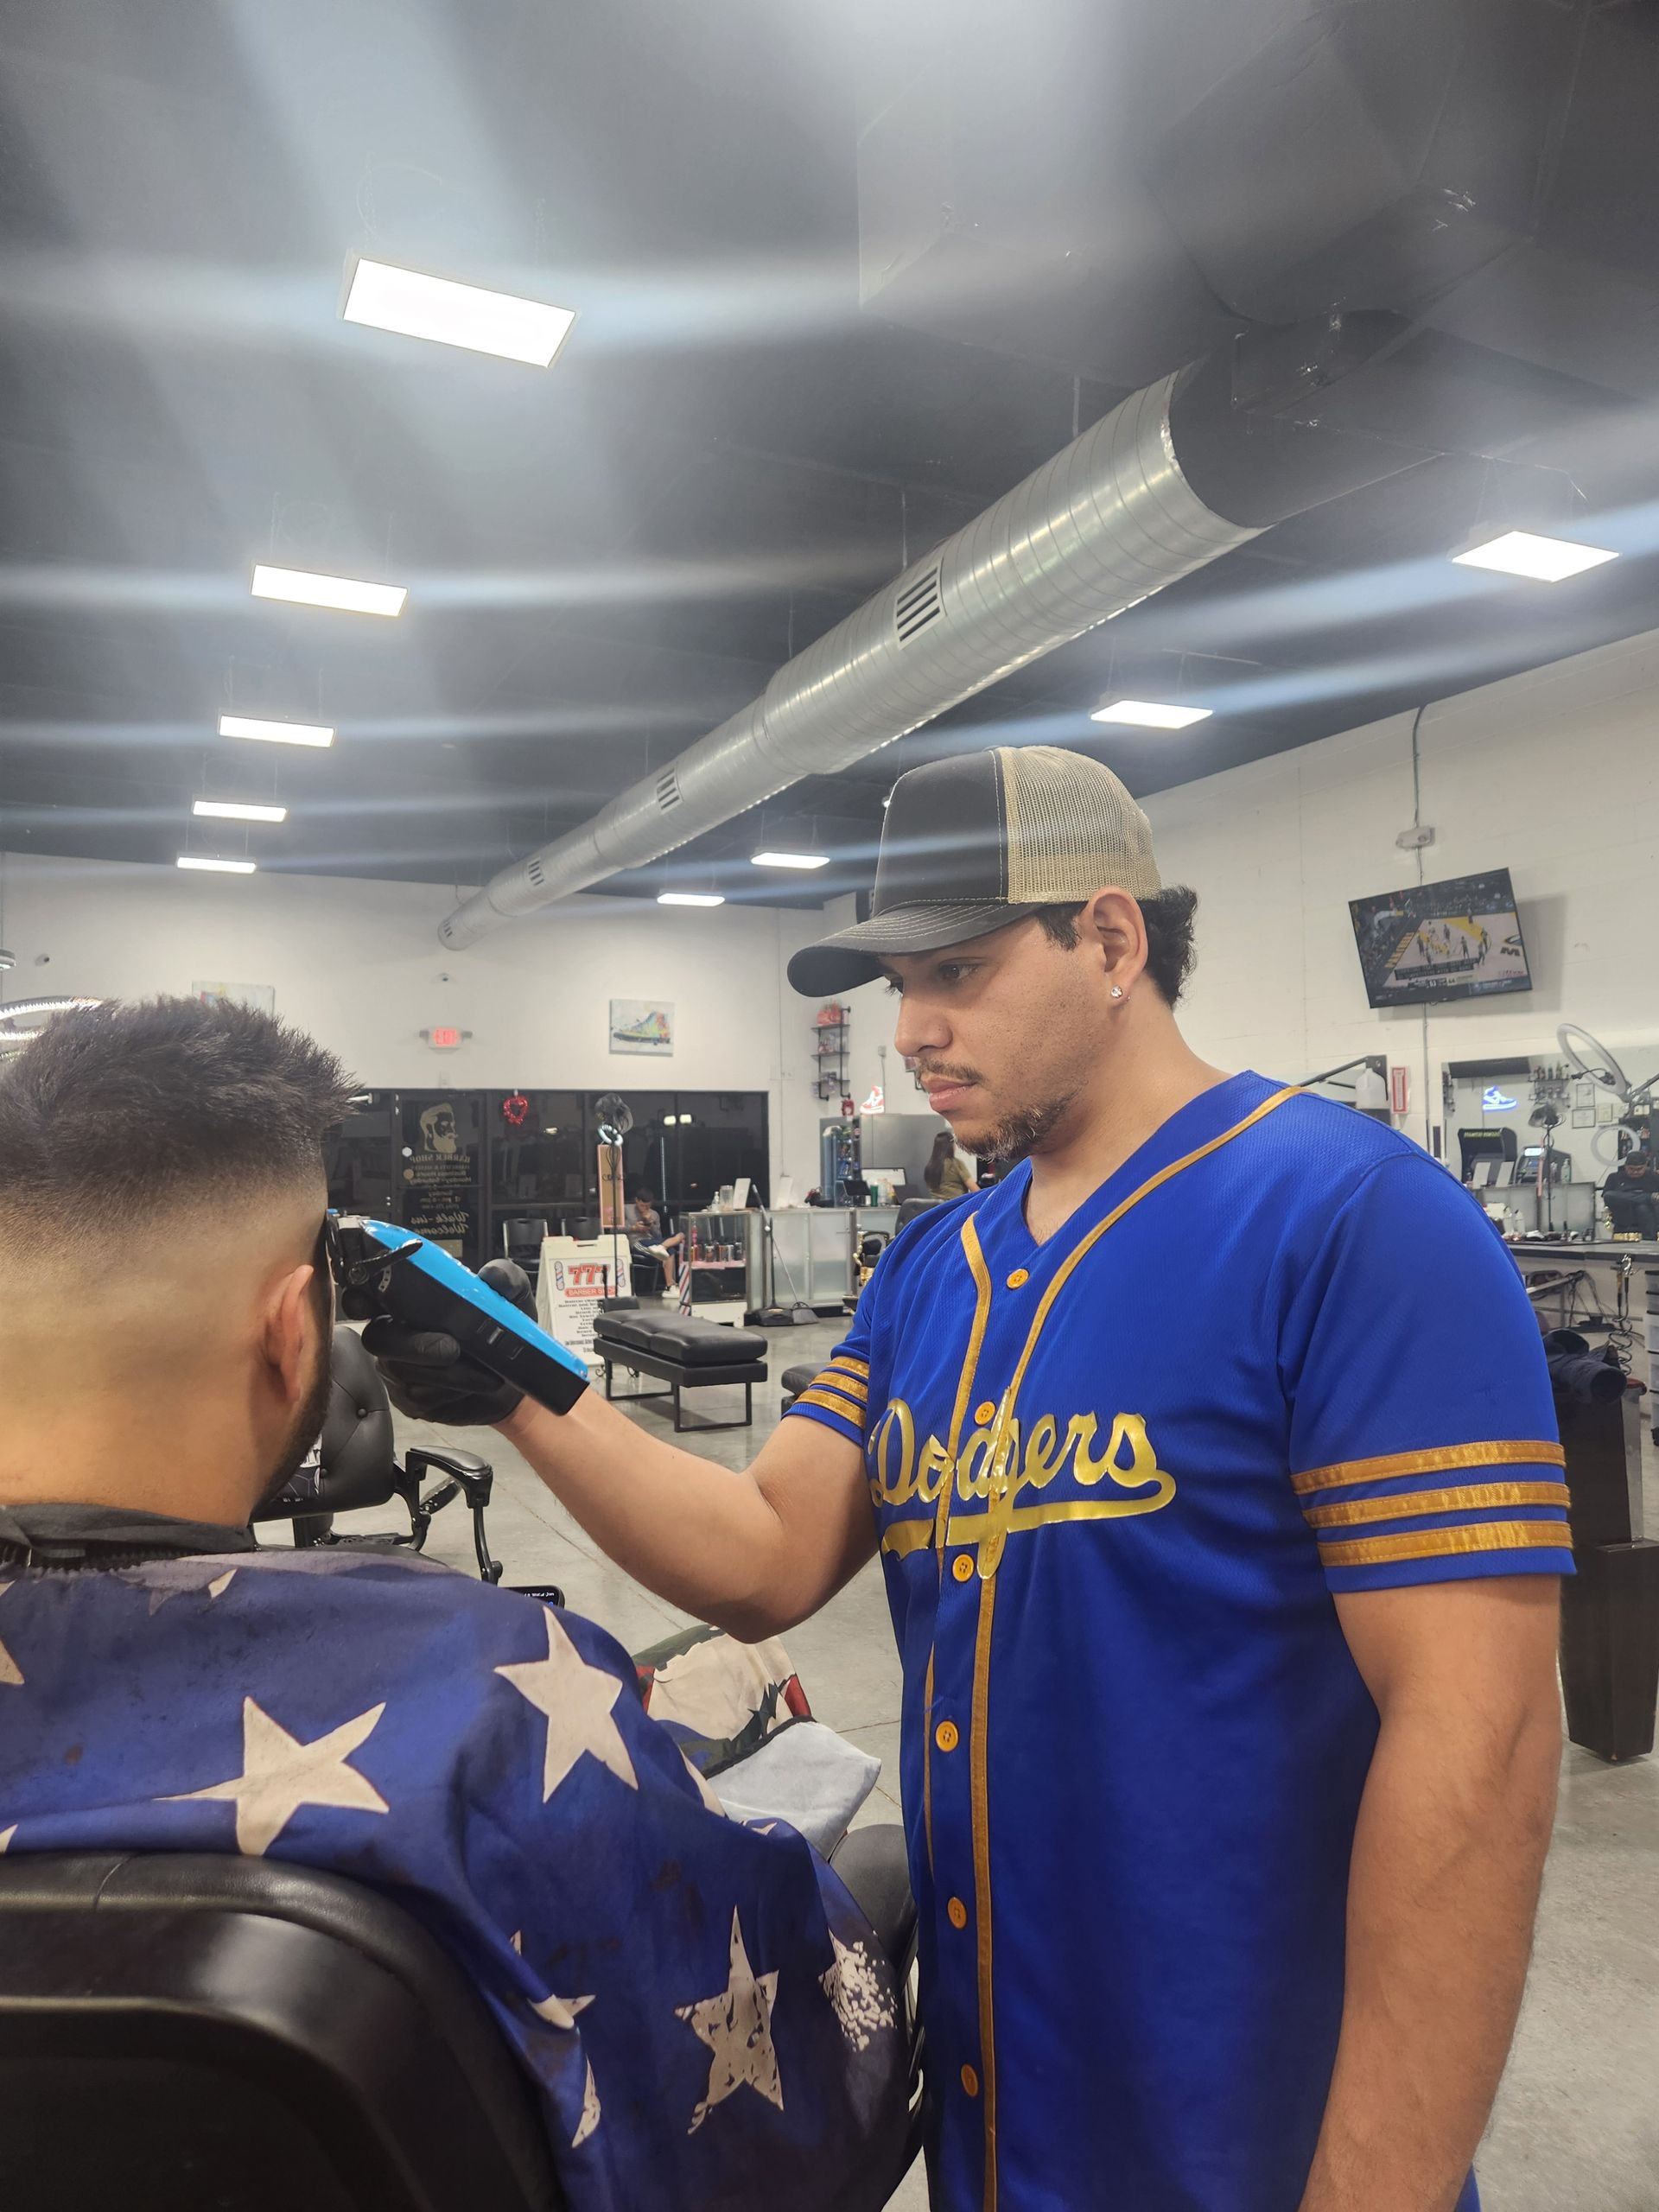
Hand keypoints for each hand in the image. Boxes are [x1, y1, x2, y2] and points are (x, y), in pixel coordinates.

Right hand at [359, 1258, 536, 1425]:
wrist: (516, 1378)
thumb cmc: (503, 1330)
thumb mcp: (512, 1297)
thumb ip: (504, 1278)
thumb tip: (491, 1276)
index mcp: (407, 1303)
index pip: (366, 1295)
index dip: (358, 1298)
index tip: (367, 1303)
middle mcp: (396, 1335)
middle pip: (378, 1338)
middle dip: (413, 1344)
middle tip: (452, 1348)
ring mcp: (399, 1370)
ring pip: (404, 1372)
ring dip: (447, 1373)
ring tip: (484, 1372)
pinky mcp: (411, 1400)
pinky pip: (420, 1398)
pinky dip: (451, 1392)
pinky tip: (475, 1386)